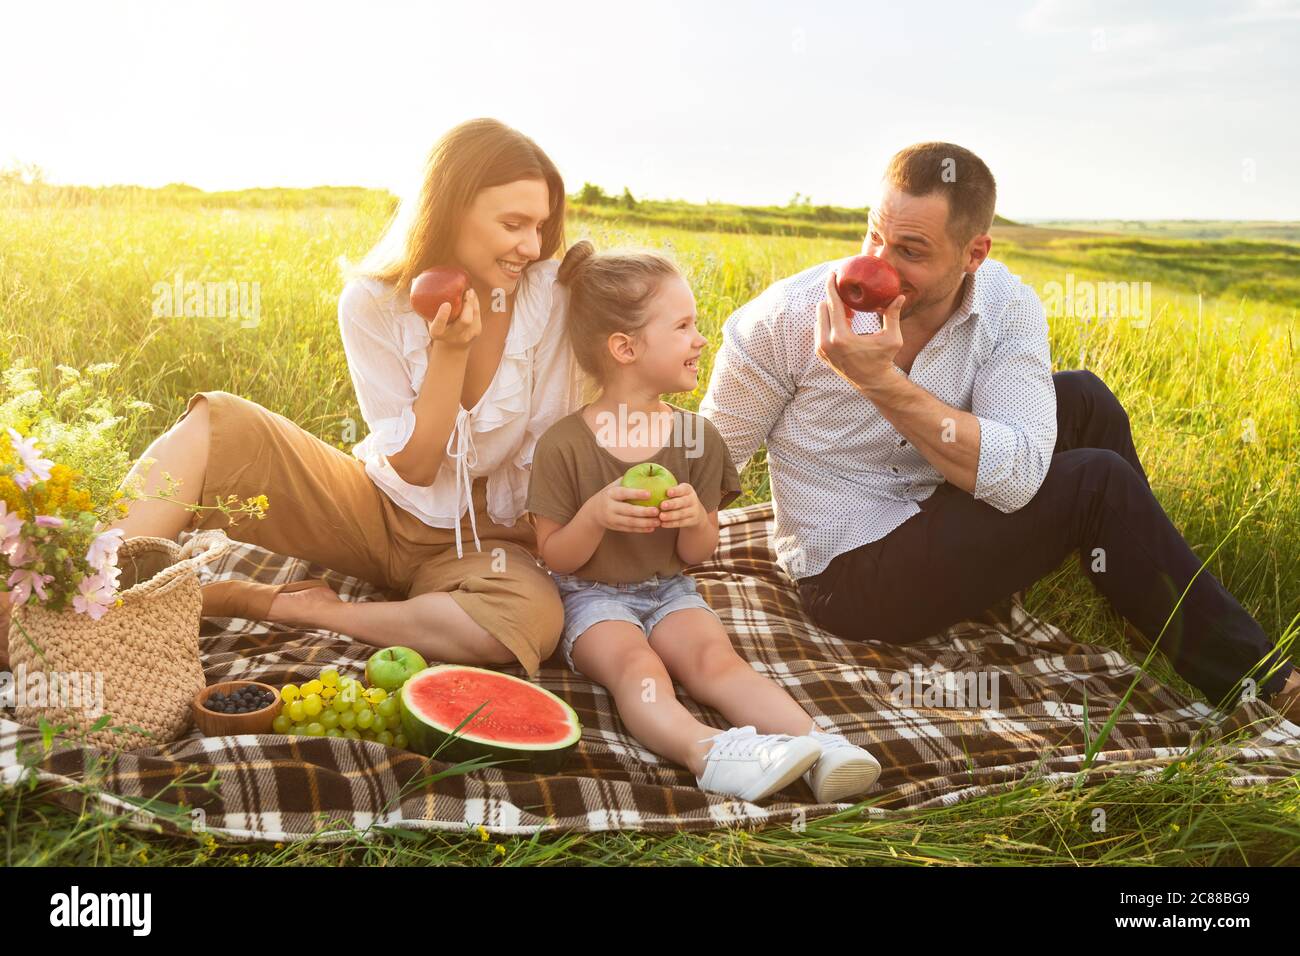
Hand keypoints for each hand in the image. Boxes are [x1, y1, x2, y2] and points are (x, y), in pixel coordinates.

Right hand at [426, 288, 481, 350]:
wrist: (453, 346)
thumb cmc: (438, 326)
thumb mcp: (429, 318)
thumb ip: (424, 302)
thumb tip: (414, 280)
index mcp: (437, 333)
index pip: (439, 325)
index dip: (442, 316)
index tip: (446, 304)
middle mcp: (453, 336)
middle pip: (464, 321)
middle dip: (468, 305)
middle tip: (467, 291)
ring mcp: (466, 335)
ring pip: (474, 316)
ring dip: (473, 301)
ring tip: (470, 291)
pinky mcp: (476, 331)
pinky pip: (478, 314)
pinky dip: (475, 303)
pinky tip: (473, 296)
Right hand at [582, 478, 660, 532]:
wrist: (593, 512)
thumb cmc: (611, 495)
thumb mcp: (614, 485)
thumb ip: (628, 479)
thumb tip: (648, 469)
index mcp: (610, 494)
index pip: (623, 493)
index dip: (636, 494)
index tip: (649, 494)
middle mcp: (610, 507)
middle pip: (628, 510)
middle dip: (643, 512)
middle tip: (657, 511)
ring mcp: (612, 519)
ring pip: (630, 522)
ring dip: (645, 523)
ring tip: (658, 521)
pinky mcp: (615, 527)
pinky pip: (630, 529)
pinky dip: (641, 529)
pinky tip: (652, 528)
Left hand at [656, 483, 703, 528]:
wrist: (695, 512)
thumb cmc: (678, 498)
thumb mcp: (677, 491)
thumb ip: (665, 487)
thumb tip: (647, 479)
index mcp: (688, 490)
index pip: (683, 489)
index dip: (676, 491)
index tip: (667, 492)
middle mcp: (692, 499)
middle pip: (683, 502)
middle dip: (673, 504)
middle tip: (662, 505)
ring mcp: (694, 511)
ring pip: (682, 514)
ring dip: (671, 516)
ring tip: (661, 516)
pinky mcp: (692, 521)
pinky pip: (681, 523)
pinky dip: (672, 524)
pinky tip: (663, 524)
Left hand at [815, 270, 904, 388]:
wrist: (872, 382)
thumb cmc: (884, 359)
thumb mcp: (892, 338)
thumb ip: (893, 316)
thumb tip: (900, 297)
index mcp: (841, 337)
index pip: (832, 304)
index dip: (832, 286)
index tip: (833, 273)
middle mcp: (827, 342)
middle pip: (822, 308)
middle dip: (833, 298)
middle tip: (847, 294)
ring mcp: (821, 349)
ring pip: (819, 318)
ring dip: (831, 311)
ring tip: (849, 312)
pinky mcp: (820, 353)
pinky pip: (819, 329)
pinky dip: (829, 322)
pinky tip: (844, 322)